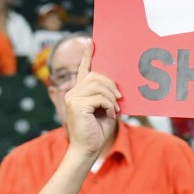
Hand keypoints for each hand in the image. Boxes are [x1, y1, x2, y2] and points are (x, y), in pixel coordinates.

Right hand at [63, 40, 120, 159]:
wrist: (88, 150)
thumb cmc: (97, 132)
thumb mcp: (105, 109)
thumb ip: (106, 96)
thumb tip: (116, 86)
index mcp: (79, 92)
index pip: (83, 70)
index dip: (87, 56)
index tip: (92, 42)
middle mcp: (73, 92)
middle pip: (95, 75)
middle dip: (111, 85)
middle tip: (120, 98)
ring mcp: (73, 98)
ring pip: (97, 85)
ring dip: (111, 96)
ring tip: (115, 109)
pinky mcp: (76, 105)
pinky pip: (99, 97)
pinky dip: (109, 105)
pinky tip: (110, 115)